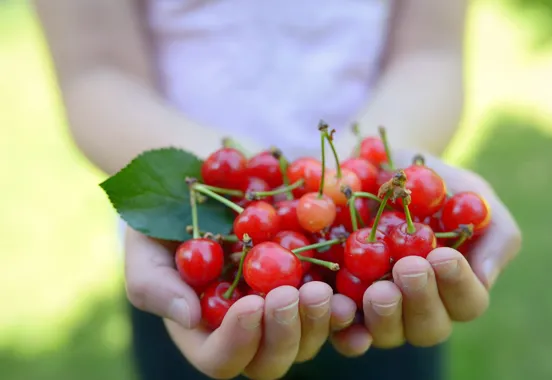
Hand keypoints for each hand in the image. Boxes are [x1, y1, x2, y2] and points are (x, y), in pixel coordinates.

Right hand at [124, 227, 361, 378]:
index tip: (248, 305)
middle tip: (287, 295)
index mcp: (207, 331)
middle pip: (271, 360)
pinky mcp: (309, 284)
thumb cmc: (163, 222)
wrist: (203, 187)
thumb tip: (188, 317)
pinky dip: (345, 310)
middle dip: (283, 334)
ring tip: (318, 290)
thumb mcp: (144, 250)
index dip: (237, 342)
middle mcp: (248, 331)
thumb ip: (155, 286)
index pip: (221, 359)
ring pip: (307, 341)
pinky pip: (333, 309)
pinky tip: (353, 295)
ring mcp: (282, 311)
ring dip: (316, 322)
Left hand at [333, 150, 521, 349]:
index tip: (442, 255)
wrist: (378, 167)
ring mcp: (380, 309)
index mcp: (455, 287)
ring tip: (377, 288)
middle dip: (420, 300)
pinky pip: (343, 328)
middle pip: (428, 328)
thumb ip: (493, 232)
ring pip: (387, 333)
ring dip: (384, 314)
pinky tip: (340, 307)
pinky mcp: (343, 302)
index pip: (467, 302)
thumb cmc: (435, 184)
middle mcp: (419, 306)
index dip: (457, 285)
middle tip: (408, 268)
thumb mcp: (471, 195)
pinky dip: (342, 324)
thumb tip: (483, 277)